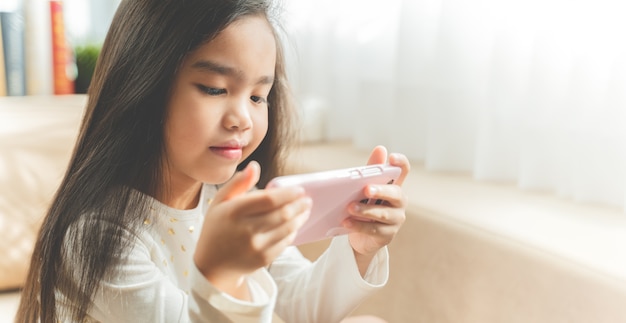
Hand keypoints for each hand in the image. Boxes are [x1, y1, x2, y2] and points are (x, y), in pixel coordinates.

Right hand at [193, 161, 311, 297]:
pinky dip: (292, 232)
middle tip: (307, 199)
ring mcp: (256, 246)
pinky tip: (295, 225)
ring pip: (287, 229)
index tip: (299, 189)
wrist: (212, 264)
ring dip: (300, 218)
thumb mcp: (219, 202)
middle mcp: (246, 230)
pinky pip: (285, 243)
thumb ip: (238, 183)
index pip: (269, 199)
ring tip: (305, 210)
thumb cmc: (217, 228)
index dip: (288, 194)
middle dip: (299, 205)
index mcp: (234, 212)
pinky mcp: (263, 259)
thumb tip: (254, 166)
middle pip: (282, 214)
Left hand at [343, 146, 409, 274]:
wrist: (360, 236)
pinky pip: (374, 229)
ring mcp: (396, 219)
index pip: (404, 170)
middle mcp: (399, 202)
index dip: (400, 163)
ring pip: (384, 214)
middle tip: (366, 189)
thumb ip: (371, 170)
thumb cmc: (364, 205)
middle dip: (381, 191)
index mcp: (395, 185)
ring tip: (350, 207)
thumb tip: (380, 148)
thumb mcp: (364, 187)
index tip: (391, 158)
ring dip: (366, 210)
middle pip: (395, 193)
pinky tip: (346, 222)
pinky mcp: (387, 235)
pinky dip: (359, 225)